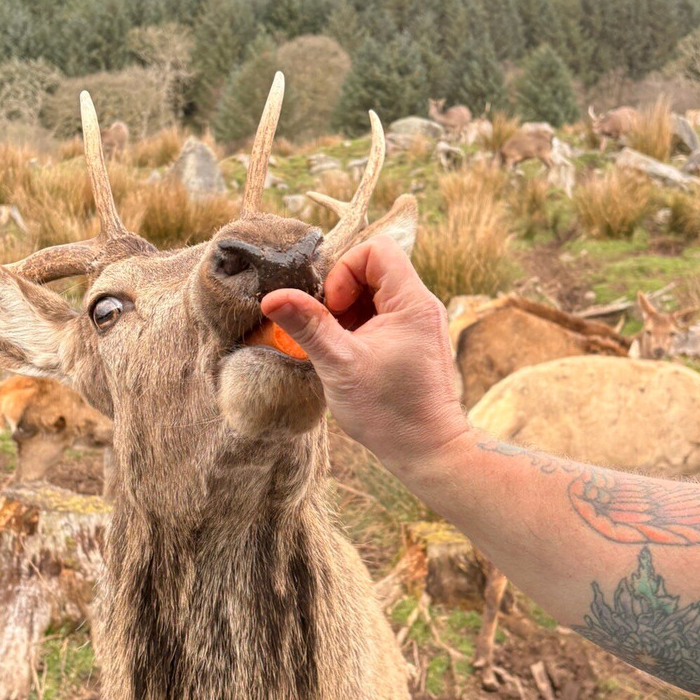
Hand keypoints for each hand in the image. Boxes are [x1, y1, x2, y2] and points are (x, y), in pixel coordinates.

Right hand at [261, 236, 469, 474]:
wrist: (427, 451)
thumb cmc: (390, 412)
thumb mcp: (340, 365)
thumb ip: (307, 326)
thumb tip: (272, 297)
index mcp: (412, 302)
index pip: (376, 249)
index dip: (345, 270)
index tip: (334, 308)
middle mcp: (420, 306)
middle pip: (373, 269)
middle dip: (341, 293)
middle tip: (329, 329)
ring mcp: (418, 325)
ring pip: (374, 294)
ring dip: (347, 313)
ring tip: (337, 347)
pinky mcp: (411, 342)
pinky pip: (379, 317)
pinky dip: (357, 328)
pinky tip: (347, 357)